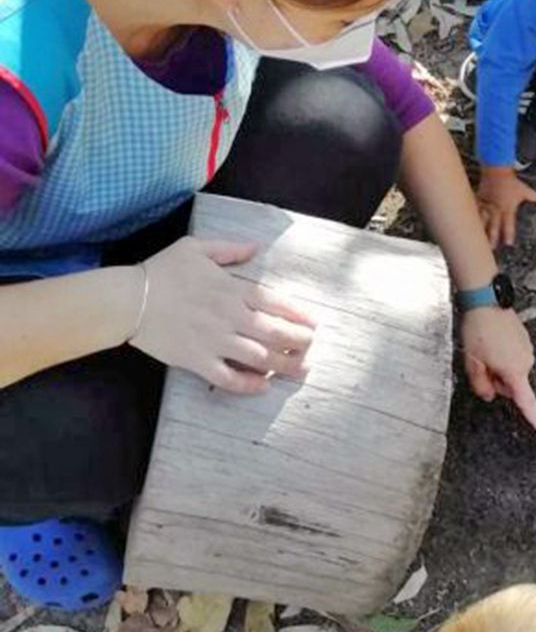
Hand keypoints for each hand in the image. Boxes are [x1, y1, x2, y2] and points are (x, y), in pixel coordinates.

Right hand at [130, 237, 315, 394]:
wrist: (125, 299)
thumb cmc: (160, 271)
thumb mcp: (195, 248)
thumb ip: (229, 249)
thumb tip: (255, 247)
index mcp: (232, 289)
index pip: (276, 303)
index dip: (299, 315)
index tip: (313, 323)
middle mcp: (229, 317)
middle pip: (276, 333)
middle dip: (300, 342)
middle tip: (310, 347)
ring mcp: (215, 341)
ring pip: (260, 358)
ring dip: (285, 365)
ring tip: (301, 369)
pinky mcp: (197, 361)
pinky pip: (229, 378)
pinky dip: (249, 384)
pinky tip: (263, 384)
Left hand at [462, 307, 535, 435]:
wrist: (487, 300)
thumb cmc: (479, 330)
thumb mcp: (473, 362)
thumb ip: (481, 384)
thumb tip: (489, 395)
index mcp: (515, 370)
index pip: (526, 401)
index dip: (535, 418)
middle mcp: (526, 361)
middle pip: (513, 384)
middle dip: (497, 380)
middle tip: (481, 363)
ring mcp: (527, 349)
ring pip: (512, 370)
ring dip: (498, 366)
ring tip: (485, 348)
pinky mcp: (524, 339)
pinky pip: (513, 357)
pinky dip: (502, 355)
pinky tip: (491, 341)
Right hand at [476, 167, 535, 247]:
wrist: (497, 170)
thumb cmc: (510, 181)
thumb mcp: (524, 190)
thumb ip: (535, 196)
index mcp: (508, 208)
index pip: (509, 225)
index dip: (509, 235)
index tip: (508, 244)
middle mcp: (497, 209)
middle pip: (494, 226)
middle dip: (492, 238)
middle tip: (491, 248)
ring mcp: (487, 205)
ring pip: (483, 221)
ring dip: (481, 230)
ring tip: (477, 239)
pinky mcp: (480, 200)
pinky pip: (475, 211)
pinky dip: (472, 217)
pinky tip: (468, 225)